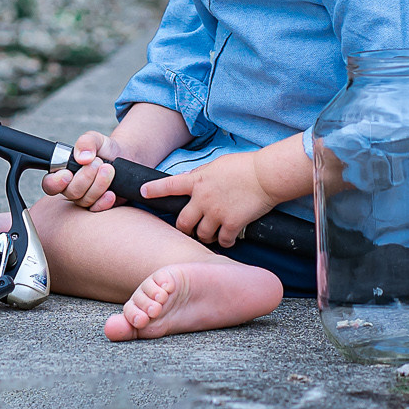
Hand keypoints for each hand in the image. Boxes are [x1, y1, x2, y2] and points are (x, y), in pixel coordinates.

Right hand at [40, 130, 120, 209]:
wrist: (123, 156)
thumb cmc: (104, 149)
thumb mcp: (95, 138)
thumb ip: (86, 142)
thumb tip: (82, 157)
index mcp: (63, 172)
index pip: (49, 184)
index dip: (55, 182)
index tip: (68, 174)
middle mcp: (72, 187)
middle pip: (71, 192)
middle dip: (86, 177)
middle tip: (98, 162)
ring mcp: (85, 198)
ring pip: (85, 200)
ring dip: (99, 184)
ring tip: (109, 169)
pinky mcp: (99, 204)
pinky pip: (97, 208)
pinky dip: (104, 201)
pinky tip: (111, 192)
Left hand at [141, 152, 277, 248]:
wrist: (266, 175)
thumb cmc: (244, 166)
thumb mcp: (217, 165)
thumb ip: (201, 176)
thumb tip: (190, 181)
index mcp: (197, 180)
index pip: (169, 185)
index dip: (154, 190)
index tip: (143, 192)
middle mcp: (202, 198)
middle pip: (182, 222)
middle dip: (184, 228)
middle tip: (189, 229)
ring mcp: (216, 212)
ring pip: (201, 234)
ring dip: (205, 236)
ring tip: (213, 233)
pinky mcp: (232, 224)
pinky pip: (222, 241)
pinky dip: (224, 242)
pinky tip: (228, 239)